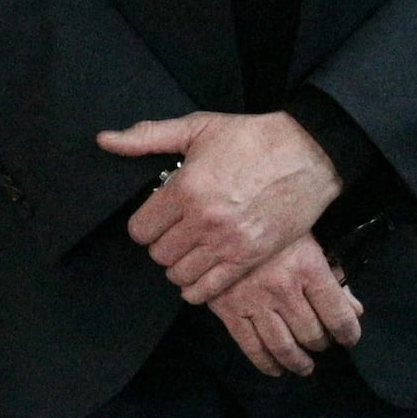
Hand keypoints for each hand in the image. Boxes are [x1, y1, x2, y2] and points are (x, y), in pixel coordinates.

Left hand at [101, 105, 343, 305]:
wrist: (310, 153)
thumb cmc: (252, 138)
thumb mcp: (197, 128)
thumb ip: (147, 137)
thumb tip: (106, 140)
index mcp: (186, 190)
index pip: (140, 230)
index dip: (145, 224)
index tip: (158, 217)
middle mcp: (203, 221)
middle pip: (158, 254)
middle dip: (162, 243)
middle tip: (176, 230)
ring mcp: (228, 243)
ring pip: (179, 274)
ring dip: (180, 264)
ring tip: (191, 248)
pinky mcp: (250, 258)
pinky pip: (207, 290)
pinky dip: (198, 287)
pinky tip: (202, 270)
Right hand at [206, 237, 364, 377]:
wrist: (224, 224)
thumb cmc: (273, 232)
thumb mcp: (311, 245)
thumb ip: (334, 278)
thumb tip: (355, 311)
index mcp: (308, 268)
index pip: (338, 314)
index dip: (349, 332)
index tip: (350, 339)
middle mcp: (283, 289)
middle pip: (312, 333)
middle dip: (321, 344)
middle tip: (322, 344)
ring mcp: (254, 302)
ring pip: (283, 345)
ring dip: (298, 361)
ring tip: (305, 366)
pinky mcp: (229, 311)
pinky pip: (250, 346)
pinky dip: (266, 363)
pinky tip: (276, 369)